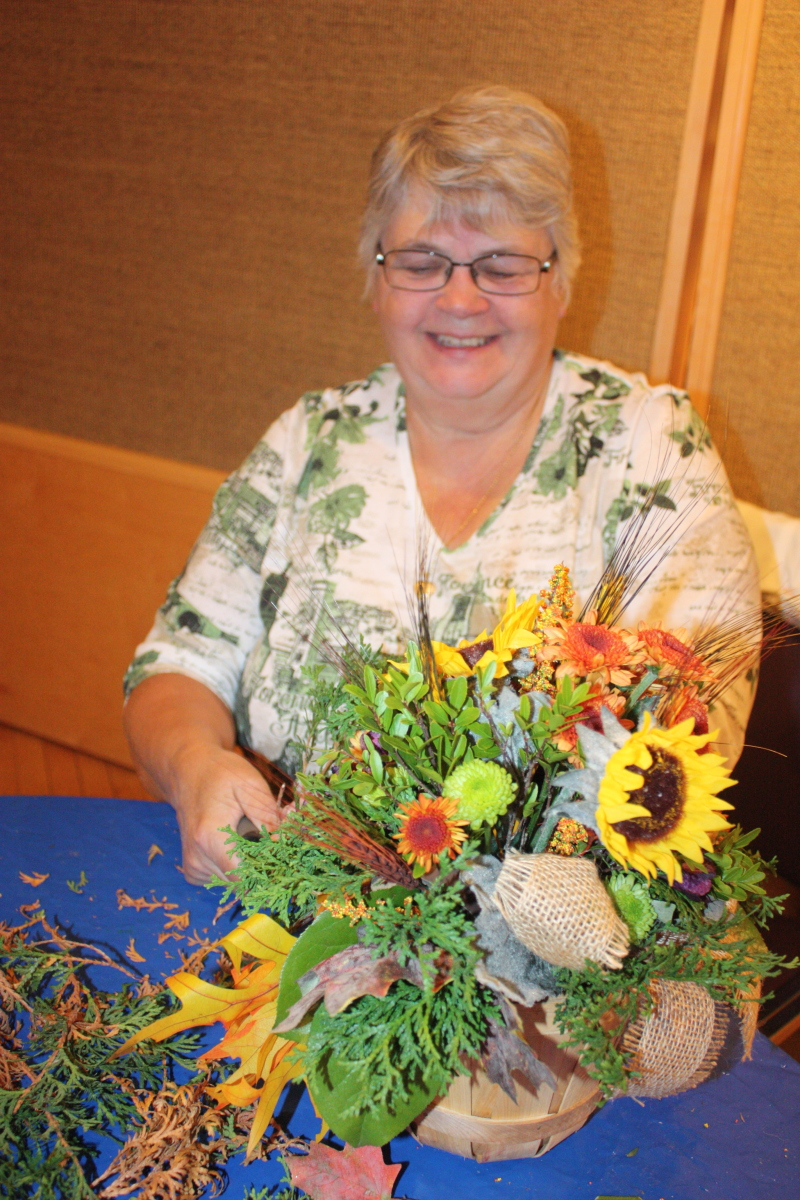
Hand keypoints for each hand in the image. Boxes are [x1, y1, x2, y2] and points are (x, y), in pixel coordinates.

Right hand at [170, 745, 284, 884]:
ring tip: (251, 832)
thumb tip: (284, 845)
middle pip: (242, 881)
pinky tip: (236, 841)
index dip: (269, 869)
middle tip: (270, 834)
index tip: (282, 853)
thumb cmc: (221, 774)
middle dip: (263, 863)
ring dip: (250, 863)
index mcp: (210, 839)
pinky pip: (223, 878)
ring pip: (235, 882)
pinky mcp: (193, 870)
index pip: (245, 879)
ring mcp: (193, 866)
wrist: (188, 771)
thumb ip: (267, 818)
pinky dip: (235, 864)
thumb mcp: (250, 786)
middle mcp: (197, 859)